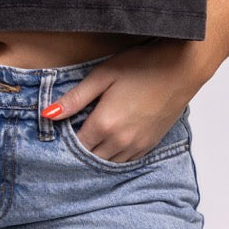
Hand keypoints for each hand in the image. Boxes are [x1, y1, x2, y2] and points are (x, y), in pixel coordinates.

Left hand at [41, 36, 208, 162]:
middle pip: (90, 158)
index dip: (64, 140)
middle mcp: (120, 141)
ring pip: (108, 163)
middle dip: (78, 150)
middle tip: (71, 136)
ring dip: (96, 155)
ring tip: (90, 139)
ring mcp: (137, 146)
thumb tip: (47, 114)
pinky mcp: (150, 145)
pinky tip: (110, 143)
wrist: (182, 68)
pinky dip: (114, 156)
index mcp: (104, 124)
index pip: (75, 145)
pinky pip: (126, 162)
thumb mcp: (102, 75)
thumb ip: (75, 98)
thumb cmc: (142, 66)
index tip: (59, 131)